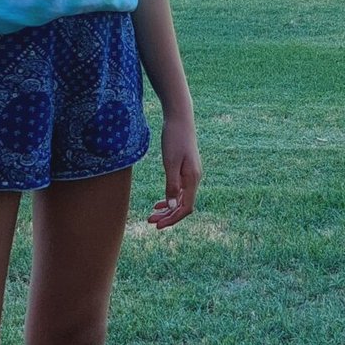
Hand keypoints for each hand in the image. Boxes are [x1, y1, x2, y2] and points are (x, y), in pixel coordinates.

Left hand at [148, 112, 200, 229]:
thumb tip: (171, 206)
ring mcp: (191, 174)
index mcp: (192, 179)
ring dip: (167, 208)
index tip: (158, 225)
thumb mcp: (170, 163)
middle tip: (150, 221)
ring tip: (152, 214)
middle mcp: (194, 179)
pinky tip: (160, 202)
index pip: (185, 207)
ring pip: (180, 198)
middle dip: (167, 216)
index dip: (172, 219)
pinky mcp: (186, 169)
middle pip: (183, 205)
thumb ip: (171, 185)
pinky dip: (169, 198)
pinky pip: (179, 190)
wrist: (180, 119)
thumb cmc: (174, 138)